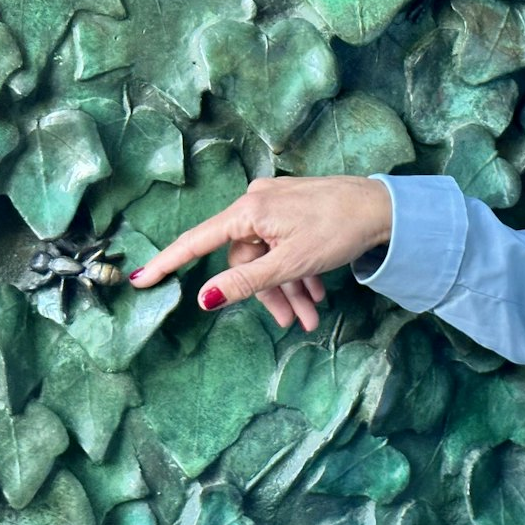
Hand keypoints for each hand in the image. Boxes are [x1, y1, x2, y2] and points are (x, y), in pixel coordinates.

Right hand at [129, 176, 392, 331]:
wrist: (385, 208)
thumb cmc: (339, 230)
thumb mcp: (290, 263)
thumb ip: (245, 282)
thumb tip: (204, 298)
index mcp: (249, 210)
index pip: (197, 241)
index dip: (168, 262)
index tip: (139, 279)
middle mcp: (258, 201)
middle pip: (244, 258)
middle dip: (268, 294)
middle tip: (292, 323)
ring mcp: (277, 202)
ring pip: (268, 255)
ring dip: (288, 288)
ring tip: (311, 316)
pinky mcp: (295, 207)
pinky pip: (284, 244)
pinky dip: (297, 270)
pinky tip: (318, 293)